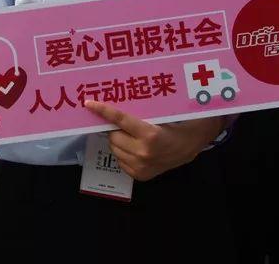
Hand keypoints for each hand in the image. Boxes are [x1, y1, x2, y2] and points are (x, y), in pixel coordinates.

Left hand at [84, 101, 223, 180]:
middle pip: (113, 136)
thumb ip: (137, 113)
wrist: (189, 146)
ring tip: (131, 137)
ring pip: (114, 149)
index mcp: (149, 135)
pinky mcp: (139, 175)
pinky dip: (123, 152)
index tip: (89, 103)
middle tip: (123, 124)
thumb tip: (113, 107)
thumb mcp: (158, 115)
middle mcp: (143, 153)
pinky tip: (135, 148)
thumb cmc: (174, 124)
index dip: (103, 111)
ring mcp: (140, 166)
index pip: (120, 120)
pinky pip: (120, 160)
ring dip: (118, 141)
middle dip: (114, 129)